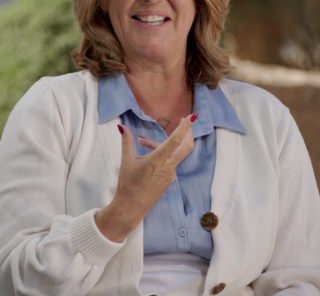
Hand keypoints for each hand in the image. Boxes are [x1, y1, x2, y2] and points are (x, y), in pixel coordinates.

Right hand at [95, 114, 195, 241]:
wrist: (131, 208)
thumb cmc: (127, 184)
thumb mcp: (126, 161)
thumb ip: (126, 141)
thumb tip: (121, 127)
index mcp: (157, 161)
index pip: (176, 141)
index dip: (185, 128)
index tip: (191, 117)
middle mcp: (168, 167)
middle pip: (186, 146)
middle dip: (188, 131)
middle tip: (185, 120)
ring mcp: (171, 174)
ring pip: (174, 152)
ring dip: (164, 143)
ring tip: (142, 141)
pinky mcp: (170, 179)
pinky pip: (171, 161)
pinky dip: (163, 154)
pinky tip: (148, 154)